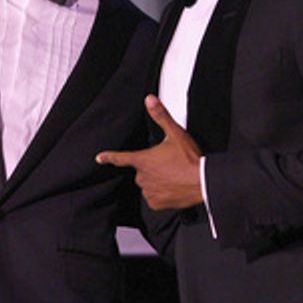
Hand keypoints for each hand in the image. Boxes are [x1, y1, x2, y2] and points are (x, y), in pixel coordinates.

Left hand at [96, 94, 203, 210]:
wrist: (202, 181)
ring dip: (156, 181)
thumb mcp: (175, 133)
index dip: (109, 157)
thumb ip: (160, 116)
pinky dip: (161, 194)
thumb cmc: (189, 159)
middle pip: (141, 171)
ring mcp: (149, 191)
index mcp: (143, 160)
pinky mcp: (157, 203)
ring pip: (148, 185)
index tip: (99, 158)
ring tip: (173, 176)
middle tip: (168, 165)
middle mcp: (142, 177)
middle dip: (151, 168)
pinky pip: (154, 198)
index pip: (121, 158)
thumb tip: (149, 99)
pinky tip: (172, 188)